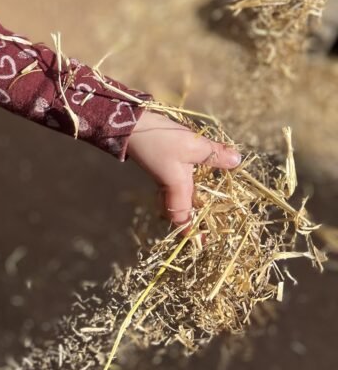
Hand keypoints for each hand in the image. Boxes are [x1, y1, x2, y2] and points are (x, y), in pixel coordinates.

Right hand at [126, 110, 240, 227]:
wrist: (132, 126)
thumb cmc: (161, 140)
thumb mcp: (192, 146)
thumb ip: (214, 154)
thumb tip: (237, 161)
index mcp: (178, 188)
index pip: (182, 218)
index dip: (191, 232)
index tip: (203, 243)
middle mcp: (170, 185)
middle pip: (180, 210)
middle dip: (193, 219)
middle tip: (209, 224)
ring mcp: (165, 174)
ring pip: (180, 195)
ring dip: (193, 202)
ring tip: (208, 202)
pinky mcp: (163, 162)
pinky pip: (178, 181)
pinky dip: (189, 184)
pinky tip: (199, 175)